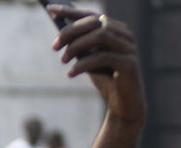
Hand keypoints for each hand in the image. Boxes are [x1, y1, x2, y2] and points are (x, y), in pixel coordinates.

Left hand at [47, 6, 144, 123]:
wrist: (122, 104)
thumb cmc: (104, 78)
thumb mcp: (87, 58)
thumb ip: (79, 44)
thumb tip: (60, 33)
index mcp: (115, 30)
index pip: (92, 14)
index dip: (71, 10)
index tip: (50, 8)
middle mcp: (125, 35)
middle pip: (95, 22)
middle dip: (70, 32)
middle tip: (54, 47)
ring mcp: (129, 48)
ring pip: (100, 35)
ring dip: (76, 47)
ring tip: (63, 61)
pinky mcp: (130, 64)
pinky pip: (104, 57)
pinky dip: (83, 64)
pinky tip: (71, 74)